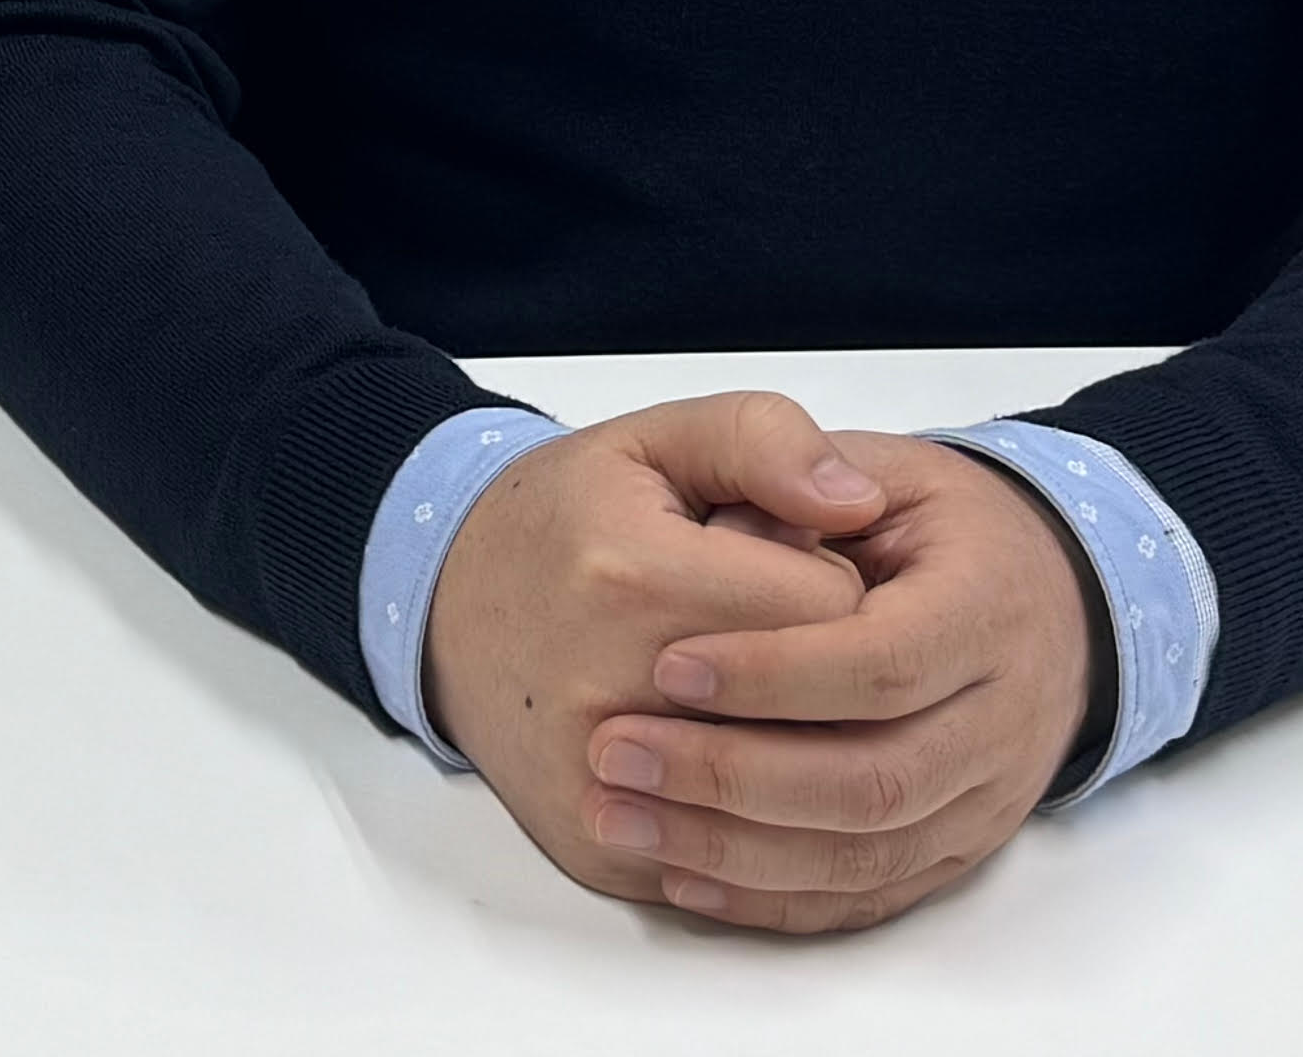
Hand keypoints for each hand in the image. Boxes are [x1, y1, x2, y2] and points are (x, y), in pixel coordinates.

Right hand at [420, 394, 881, 915]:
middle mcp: (616, 693)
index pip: (837, 612)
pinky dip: (747, 818)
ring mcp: (606, 785)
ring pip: (786, 802)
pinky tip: (718, 755)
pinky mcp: (601, 848)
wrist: (445, 603)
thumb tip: (858, 500)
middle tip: (766, 629)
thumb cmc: (562, 522)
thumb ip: (764, 440)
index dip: (834, 582)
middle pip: (823, 717)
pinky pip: (731, 863)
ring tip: (745, 693)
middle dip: (823, 675)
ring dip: (791, 749)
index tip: (788, 566)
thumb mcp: (657, 440)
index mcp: (640, 579)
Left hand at [583, 430, 1102, 936]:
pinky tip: (683, 873)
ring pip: (865, 855)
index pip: (883, 662)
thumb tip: (763, 518)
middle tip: (614, 750)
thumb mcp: (882, 465)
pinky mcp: (957, 850)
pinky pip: (867, 898)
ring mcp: (987, 798)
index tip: (668, 664)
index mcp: (987, 608)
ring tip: (620, 814)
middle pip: (874, 779)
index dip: (774, 673)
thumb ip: (801, 472)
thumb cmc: (938, 528)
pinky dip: (773, 898)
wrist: (1046, 600)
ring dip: (734, 849)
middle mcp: (1004, 718)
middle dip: (734, 774)